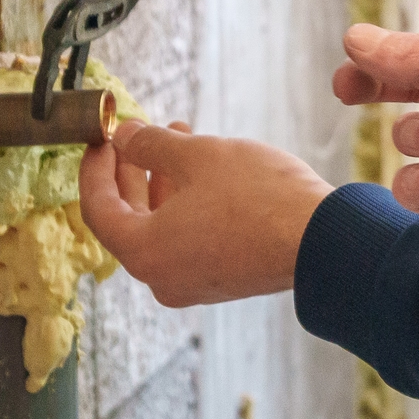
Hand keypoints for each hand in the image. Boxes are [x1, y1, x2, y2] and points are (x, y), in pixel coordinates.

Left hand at [80, 121, 330, 308]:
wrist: (324, 240)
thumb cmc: (260, 199)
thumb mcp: (198, 155)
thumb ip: (151, 145)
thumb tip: (126, 137)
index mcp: (144, 251)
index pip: (98, 207)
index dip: (95, 168)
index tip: (102, 139)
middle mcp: (162, 277)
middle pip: (129, 219)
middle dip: (132, 171)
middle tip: (138, 135)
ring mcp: (193, 283)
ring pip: (162, 227)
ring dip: (165, 182)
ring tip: (181, 138)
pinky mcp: (222, 280)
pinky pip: (188, 239)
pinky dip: (187, 205)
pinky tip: (206, 170)